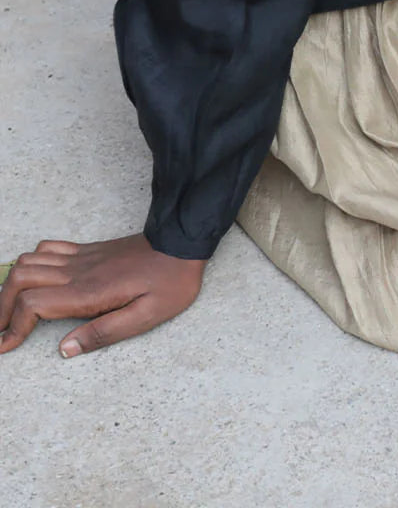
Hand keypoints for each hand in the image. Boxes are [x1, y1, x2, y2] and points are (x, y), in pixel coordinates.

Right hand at [0, 234, 205, 357]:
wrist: (183, 242)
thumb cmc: (170, 282)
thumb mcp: (147, 317)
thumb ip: (103, 333)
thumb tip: (63, 350)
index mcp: (89, 291)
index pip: (33, 303)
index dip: (12, 327)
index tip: (4, 347)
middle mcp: (78, 271)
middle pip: (20, 278)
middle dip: (1, 306)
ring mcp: (81, 257)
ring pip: (29, 260)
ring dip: (11, 285)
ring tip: (9, 312)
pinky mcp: (87, 250)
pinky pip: (48, 248)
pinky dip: (29, 263)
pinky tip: (33, 281)